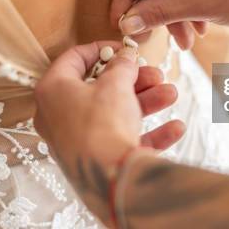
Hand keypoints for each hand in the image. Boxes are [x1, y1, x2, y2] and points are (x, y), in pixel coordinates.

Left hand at [33, 42, 183, 214]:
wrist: (109, 180)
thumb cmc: (102, 125)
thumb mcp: (116, 84)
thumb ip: (122, 66)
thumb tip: (125, 58)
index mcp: (53, 90)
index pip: (73, 58)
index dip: (102, 49)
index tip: (124, 48)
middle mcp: (59, 116)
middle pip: (100, 89)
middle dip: (134, 80)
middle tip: (155, 74)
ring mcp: (77, 140)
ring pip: (115, 114)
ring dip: (147, 102)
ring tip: (171, 94)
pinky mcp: (96, 161)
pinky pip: (123, 141)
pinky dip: (149, 133)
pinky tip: (175, 127)